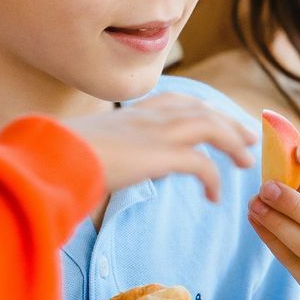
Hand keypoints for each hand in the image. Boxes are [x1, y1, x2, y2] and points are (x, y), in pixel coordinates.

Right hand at [62, 94, 254, 202]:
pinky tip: (213, 197)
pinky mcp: (161, 154)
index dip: (199, 109)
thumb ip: (107, 154)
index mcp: (130, 112)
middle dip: (227, 121)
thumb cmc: (58, 157)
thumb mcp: (87, 149)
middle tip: (247, 136)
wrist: (51, 156)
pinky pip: (202, 164)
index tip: (215, 117)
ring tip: (244, 162)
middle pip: (200, 109)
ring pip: (210, 127)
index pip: (175, 101)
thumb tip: (110, 172)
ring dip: (231, 143)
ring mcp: (156, 131)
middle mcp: (147, 115)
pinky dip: (212, 178)